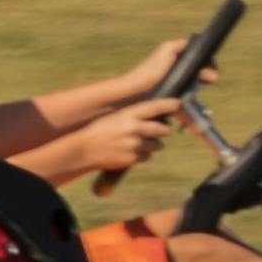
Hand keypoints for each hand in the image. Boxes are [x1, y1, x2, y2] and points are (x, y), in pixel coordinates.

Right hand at [30, 99, 173, 193]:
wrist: (84, 150)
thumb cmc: (100, 131)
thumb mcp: (115, 118)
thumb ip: (135, 118)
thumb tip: (157, 119)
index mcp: (128, 115)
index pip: (154, 107)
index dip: (168, 105)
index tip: (177, 103)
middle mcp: (134, 128)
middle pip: (162, 129)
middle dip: (163, 131)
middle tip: (160, 131)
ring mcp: (135, 144)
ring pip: (157, 145)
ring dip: (151, 145)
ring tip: (135, 144)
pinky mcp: (134, 158)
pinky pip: (147, 156)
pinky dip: (141, 155)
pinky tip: (128, 152)